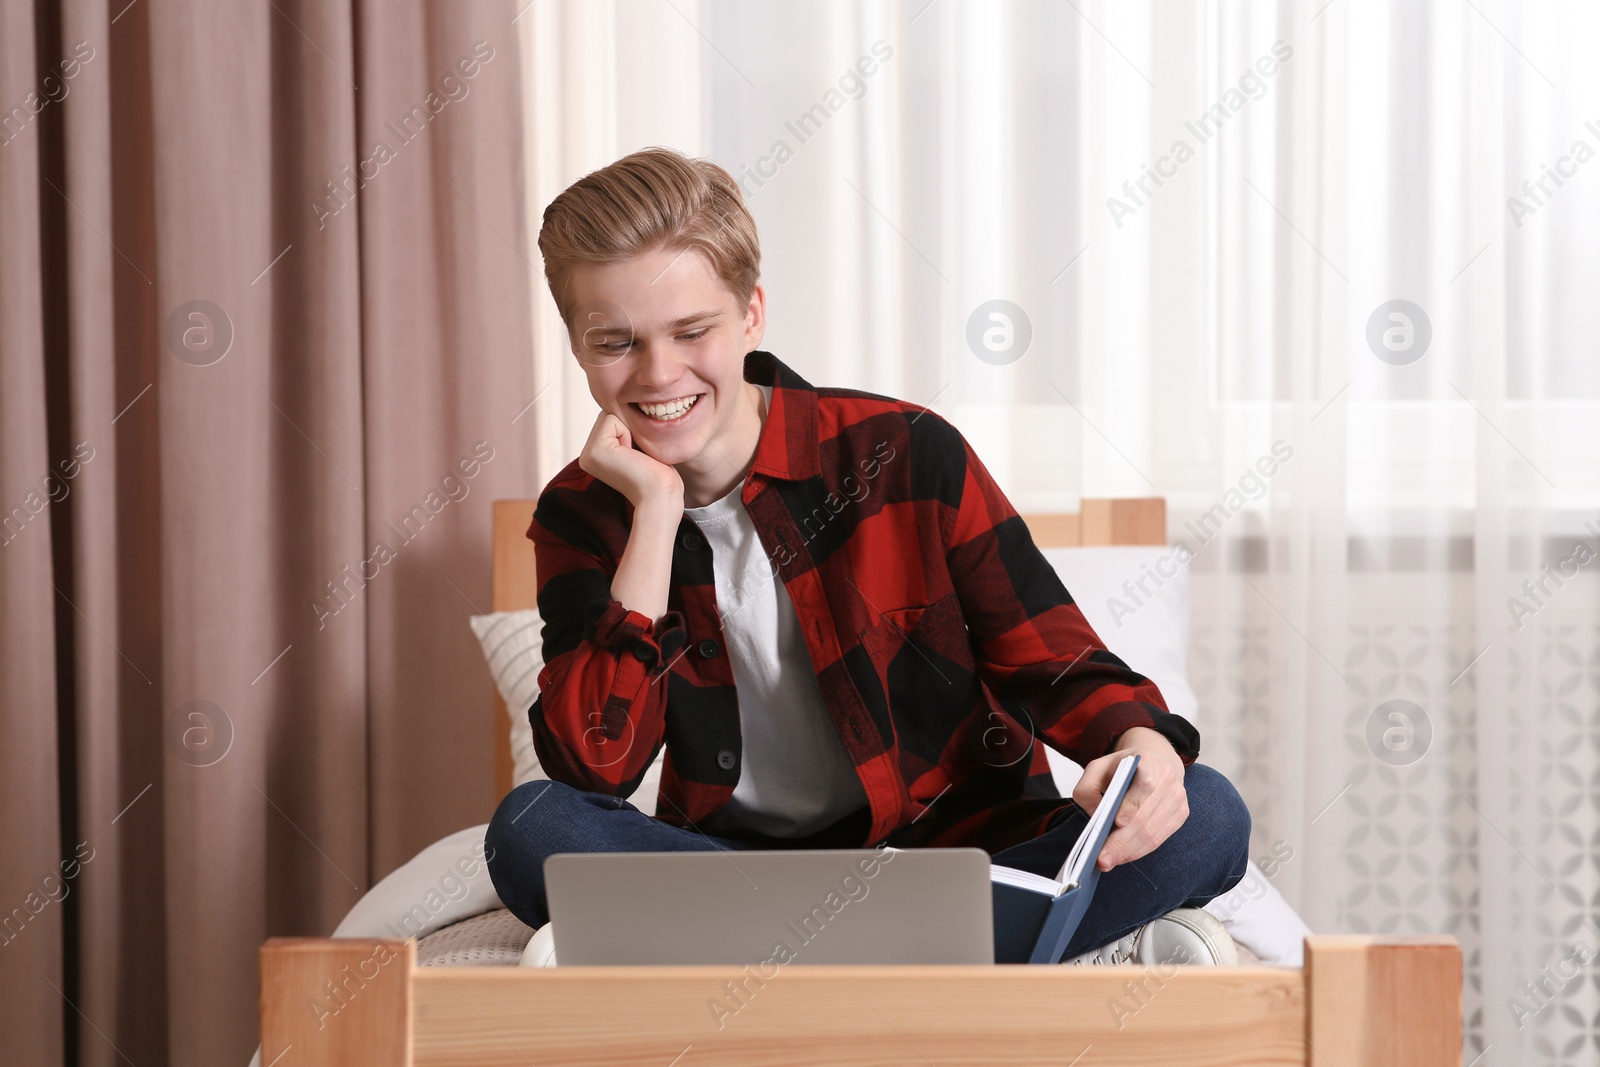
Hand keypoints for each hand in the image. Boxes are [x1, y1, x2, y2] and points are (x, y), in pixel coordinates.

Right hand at [578, 411, 682, 510]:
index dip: (631, 429)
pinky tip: (631, 455)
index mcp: (595, 455)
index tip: (637, 455)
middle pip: (609, 414)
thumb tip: (624, 405)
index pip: (611, 420)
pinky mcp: (594, 450)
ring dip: (629, 430)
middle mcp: (586, 455)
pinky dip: (627, 433)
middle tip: (637, 455)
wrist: (661, 494)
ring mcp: (587, 454)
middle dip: (629, 428)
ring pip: (610, 415)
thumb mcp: (638, 446)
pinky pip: (612, 419)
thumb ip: (625, 429)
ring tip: (634, 455)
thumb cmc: (658, 473)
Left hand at [1071, 726, 1187, 870]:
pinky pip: (1159, 838)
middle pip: (1145, 816)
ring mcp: (1177, 798)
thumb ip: (1087, 787)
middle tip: (1102, 858)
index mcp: (1148, 762)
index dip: (1132, 805)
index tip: (1117, 822)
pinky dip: (1139, 850)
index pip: (1144, 785)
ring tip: (1109, 861)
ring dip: (1129, 851)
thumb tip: (1094, 815)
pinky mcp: (1181, 814)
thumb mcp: (1098, 767)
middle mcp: (1167, 779)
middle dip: (1122, 841)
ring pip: (1152, 832)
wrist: (1155, 761)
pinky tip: (1123, 856)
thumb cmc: (1125, 767)